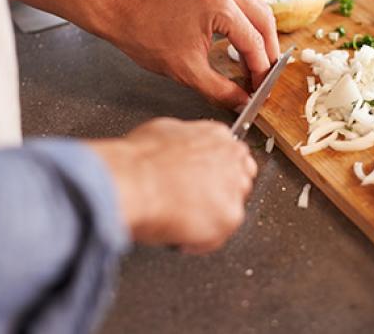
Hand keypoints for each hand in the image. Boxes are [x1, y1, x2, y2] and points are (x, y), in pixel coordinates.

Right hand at [88, 118, 255, 253]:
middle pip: (240, 182)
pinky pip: (217, 237)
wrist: (133, 182)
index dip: (216, 174)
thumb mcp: (162, 132)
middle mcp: (232, 159)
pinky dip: (198, 241)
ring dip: (209, 218)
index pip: (233, 157)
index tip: (204, 184)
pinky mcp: (230, 217)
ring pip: (230, 210)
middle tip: (192, 204)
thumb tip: (178, 150)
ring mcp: (234, 188)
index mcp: (217, 136)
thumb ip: (183, 142)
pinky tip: (178, 233)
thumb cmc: (139, 161)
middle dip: (219, 195)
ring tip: (180, 219)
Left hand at [103, 0, 279, 109]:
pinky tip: (243, 46)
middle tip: (264, 78)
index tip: (260, 89)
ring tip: (255, 65)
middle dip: (268, 53)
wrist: (121, 11)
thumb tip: (241, 101)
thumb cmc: (145, 34)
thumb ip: (220, 90)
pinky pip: (243, 5)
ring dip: (260, 38)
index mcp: (220, 6)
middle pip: (265, 22)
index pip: (255, 43)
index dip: (261, 71)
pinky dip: (248, 26)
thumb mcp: (187, 71)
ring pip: (257, 11)